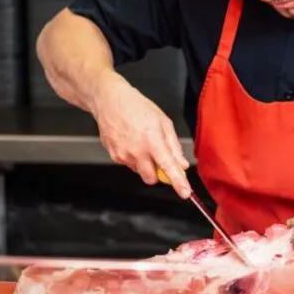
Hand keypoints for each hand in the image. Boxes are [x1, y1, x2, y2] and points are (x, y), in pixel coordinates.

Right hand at [89, 70, 190, 197]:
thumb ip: (173, 145)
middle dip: (158, 173)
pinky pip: (129, 164)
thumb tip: (181, 163)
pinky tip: (131, 142)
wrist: (109, 100)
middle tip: (159, 158)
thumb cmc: (136, 106)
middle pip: (151, 178)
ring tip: (142, 142)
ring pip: (139, 171)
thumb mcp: (162, 120)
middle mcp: (137, 151)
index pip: (168, 167)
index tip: (184, 193)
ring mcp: (123, 155)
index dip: (178, 182)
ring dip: (144, 164)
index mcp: (152, 140)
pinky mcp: (114, 156)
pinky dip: (133, 158)